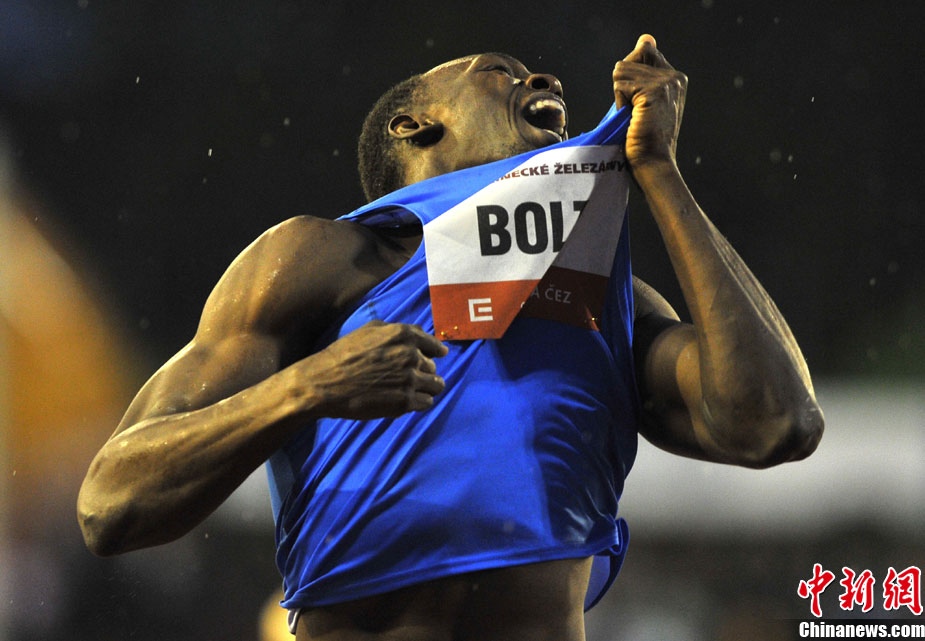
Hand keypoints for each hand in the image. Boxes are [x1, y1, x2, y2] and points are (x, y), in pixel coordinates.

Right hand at [305, 320, 447, 418]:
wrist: (324, 383)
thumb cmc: (343, 355)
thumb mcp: (370, 330)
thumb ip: (398, 330)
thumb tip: (423, 336)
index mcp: (404, 335)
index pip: (435, 345)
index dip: (436, 352)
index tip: (437, 357)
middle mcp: (411, 355)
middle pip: (433, 368)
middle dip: (422, 372)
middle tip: (404, 378)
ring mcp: (409, 379)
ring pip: (435, 386)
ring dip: (425, 388)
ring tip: (408, 391)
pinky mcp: (404, 402)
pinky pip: (426, 402)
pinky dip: (419, 402)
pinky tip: (404, 401)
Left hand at [613, 34, 686, 168]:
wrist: (654, 163)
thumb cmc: (645, 140)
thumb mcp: (644, 101)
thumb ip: (643, 71)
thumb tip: (646, 38)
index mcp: (675, 77)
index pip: (644, 52)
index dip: (630, 76)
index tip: (639, 103)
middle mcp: (674, 76)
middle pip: (630, 59)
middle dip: (623, 86)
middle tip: (635, 112)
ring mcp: (666, 82)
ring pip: (621, 71)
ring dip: (620, 96)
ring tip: (634, 116)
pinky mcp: (653, 91)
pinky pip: (620, 83)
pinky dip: (619, 102)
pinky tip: (632, 118)